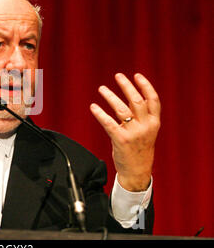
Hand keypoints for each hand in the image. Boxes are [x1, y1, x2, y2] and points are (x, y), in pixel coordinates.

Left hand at [90, 73, 160, 191]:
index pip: (153, 100)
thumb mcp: (146, 131)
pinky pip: (108, 123)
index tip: (136, 75)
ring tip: (102, 88)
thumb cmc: (139, 148)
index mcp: (154, 123)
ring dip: (110, 96)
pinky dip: (100, 113)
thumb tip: (130, 95)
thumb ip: (139, 115)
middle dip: (126, 86)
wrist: (137, 171)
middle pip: (136, 101)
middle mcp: (146, 126)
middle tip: (117, 76)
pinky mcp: (121, 140)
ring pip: (121, 109)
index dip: (145, 86)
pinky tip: (93, 107)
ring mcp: (134, 133)